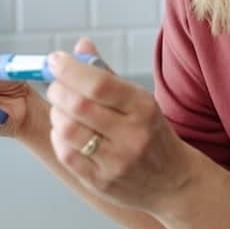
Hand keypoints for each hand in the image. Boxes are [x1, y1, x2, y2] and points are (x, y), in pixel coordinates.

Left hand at [44, 47, 194, 214]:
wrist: (174, 181)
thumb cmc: (151, 134)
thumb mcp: (139, 101)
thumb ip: (107, 74)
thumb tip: (81, 46)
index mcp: (144, 108)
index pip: (100, 84)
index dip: (71, 69)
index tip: (55, 60)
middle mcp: (132, 135)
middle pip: (79, 106)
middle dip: (58, 89)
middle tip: (55, 85)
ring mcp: (117, 162)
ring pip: (68, 130)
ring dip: (56, 114)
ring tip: (61, 109)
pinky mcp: (101, 182)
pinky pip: (66, 155)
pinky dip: (58, 137)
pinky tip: (66, 132)